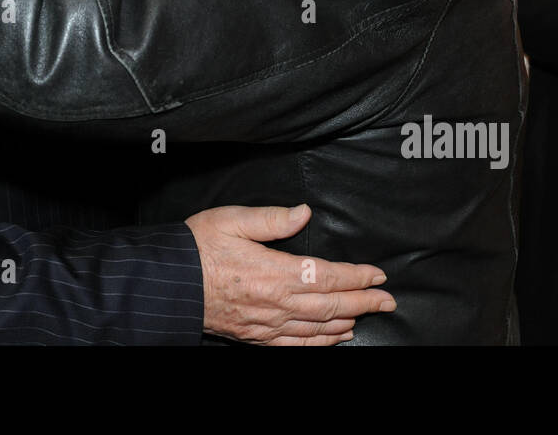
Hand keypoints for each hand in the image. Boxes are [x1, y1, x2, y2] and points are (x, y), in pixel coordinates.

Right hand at [187, 203, 394, 345]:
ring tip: (369, 315)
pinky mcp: (256, 337)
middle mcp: (275, 304)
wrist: (169, 284)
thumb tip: (304, 213)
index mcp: (273, 273)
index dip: (357, 277)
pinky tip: (335, 338)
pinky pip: (297, 346)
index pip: (327, 277)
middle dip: (364, 302)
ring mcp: (267, 325)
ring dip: (348, 322)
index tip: (378, 275)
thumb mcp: (232, 220)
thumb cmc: (198, 248)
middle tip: (388, 300)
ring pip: (318, 329)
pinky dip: (321, 344)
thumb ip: (271, 219)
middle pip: (330, 306)